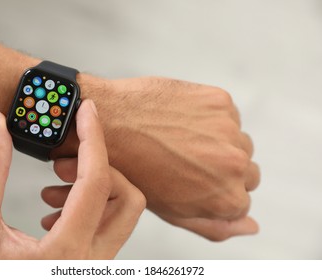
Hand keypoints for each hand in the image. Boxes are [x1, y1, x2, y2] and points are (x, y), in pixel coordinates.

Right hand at [0, 101, 144, 258]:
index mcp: (66, 254)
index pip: (96, 182)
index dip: (93, 139)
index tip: (88, 112)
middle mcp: (92, 262)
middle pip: (128, 199)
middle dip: (101, 169)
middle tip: (63, 163)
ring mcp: (95, 264)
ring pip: (121, 214)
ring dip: (93, 189)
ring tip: (51, 191)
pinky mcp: (91, 263)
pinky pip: (108, 227)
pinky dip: (89, 207)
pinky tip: (55, 212)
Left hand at [54, 75, 259, 239]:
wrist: (109, 125)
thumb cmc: (134, 171)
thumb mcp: (172, 211)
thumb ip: (215, 225)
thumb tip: (251, 227)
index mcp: (227, 198)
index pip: (242, 200)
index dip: (216, 190)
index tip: (196, 180)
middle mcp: (236, 164)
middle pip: (246, 170)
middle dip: (222, 168)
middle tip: (188, 160)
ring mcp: (228, 129)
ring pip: (238, 140)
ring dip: (218, 141)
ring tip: (182, 140)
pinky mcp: (218, 100)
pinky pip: (226, 115)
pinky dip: (209, 118)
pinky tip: (181, 121)